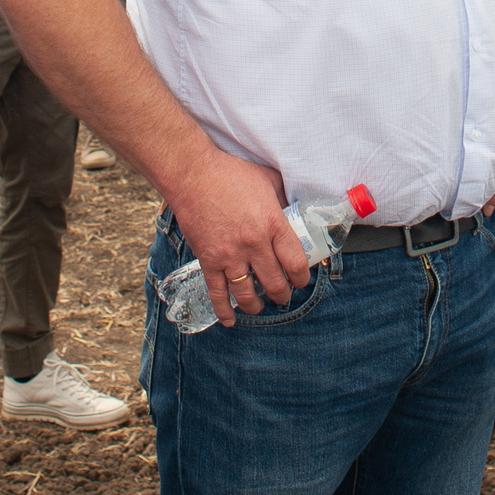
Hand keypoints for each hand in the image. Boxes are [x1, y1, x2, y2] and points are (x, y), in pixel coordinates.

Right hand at [163, 146, 305, 325]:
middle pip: (275, 283)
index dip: (302, 277)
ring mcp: (230, 255)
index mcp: (272, 224)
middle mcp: (254, 244)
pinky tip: (230, 320)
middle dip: (282, 294)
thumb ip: (282, 197)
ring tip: (261, 306)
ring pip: (248, 294)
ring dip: (257, 305)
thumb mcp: (268, 179)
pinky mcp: (208, 260)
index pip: (295, 262)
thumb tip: (293, 207)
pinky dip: (224, 310)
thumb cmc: (231, 173)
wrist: (193, 175)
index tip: (301, 279)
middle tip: (283, 295)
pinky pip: (218, 292)